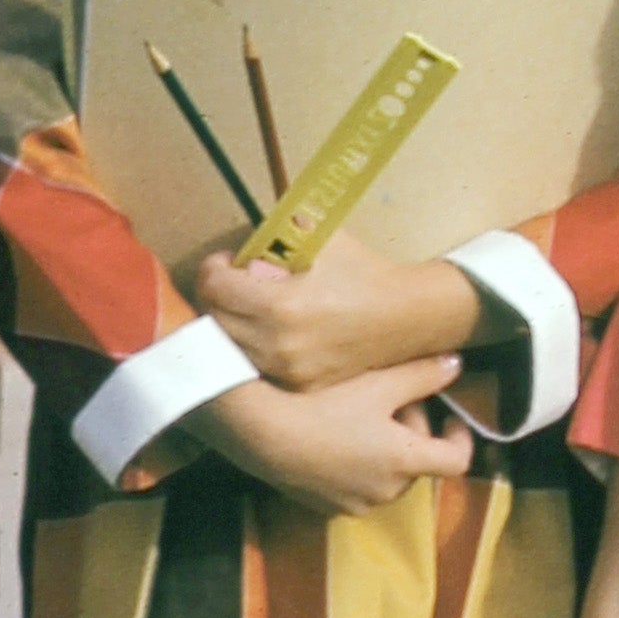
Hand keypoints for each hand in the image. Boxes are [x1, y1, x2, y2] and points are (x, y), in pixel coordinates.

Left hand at [190, 226, 476, 394]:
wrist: (405, 316)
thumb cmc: (363, 272)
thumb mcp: (321, 239)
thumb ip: (277, 233)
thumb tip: (244, 235)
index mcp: (279, 305)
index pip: (213, 287)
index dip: (214, 268)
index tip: (228, 261)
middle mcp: (277, 344)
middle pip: (213, 320)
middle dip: (217, 296)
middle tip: (232, 282)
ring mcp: (287, 370)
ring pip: (229, 347)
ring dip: (231, 323)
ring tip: (250, 305)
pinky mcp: (297, 385)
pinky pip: (256, 365)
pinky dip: (253, 346)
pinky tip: (269, 329)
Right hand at [191, 355, 472, 515]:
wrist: (261, 434)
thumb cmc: (325, 405)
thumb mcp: (378, 383)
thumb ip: (424, 375)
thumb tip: (456, 365)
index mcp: (405, 463)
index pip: (456, 462)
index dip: (461, 437)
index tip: (451, 417)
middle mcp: (385, 492)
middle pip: (417, 462)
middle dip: (412, 431)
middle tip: (389, 398)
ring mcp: (353, 504)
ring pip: (386, 474)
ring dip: (385, 448)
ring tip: (358, 414)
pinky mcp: (324, 507)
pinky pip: (355, 485)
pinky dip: (357, 463)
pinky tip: (332, 434)